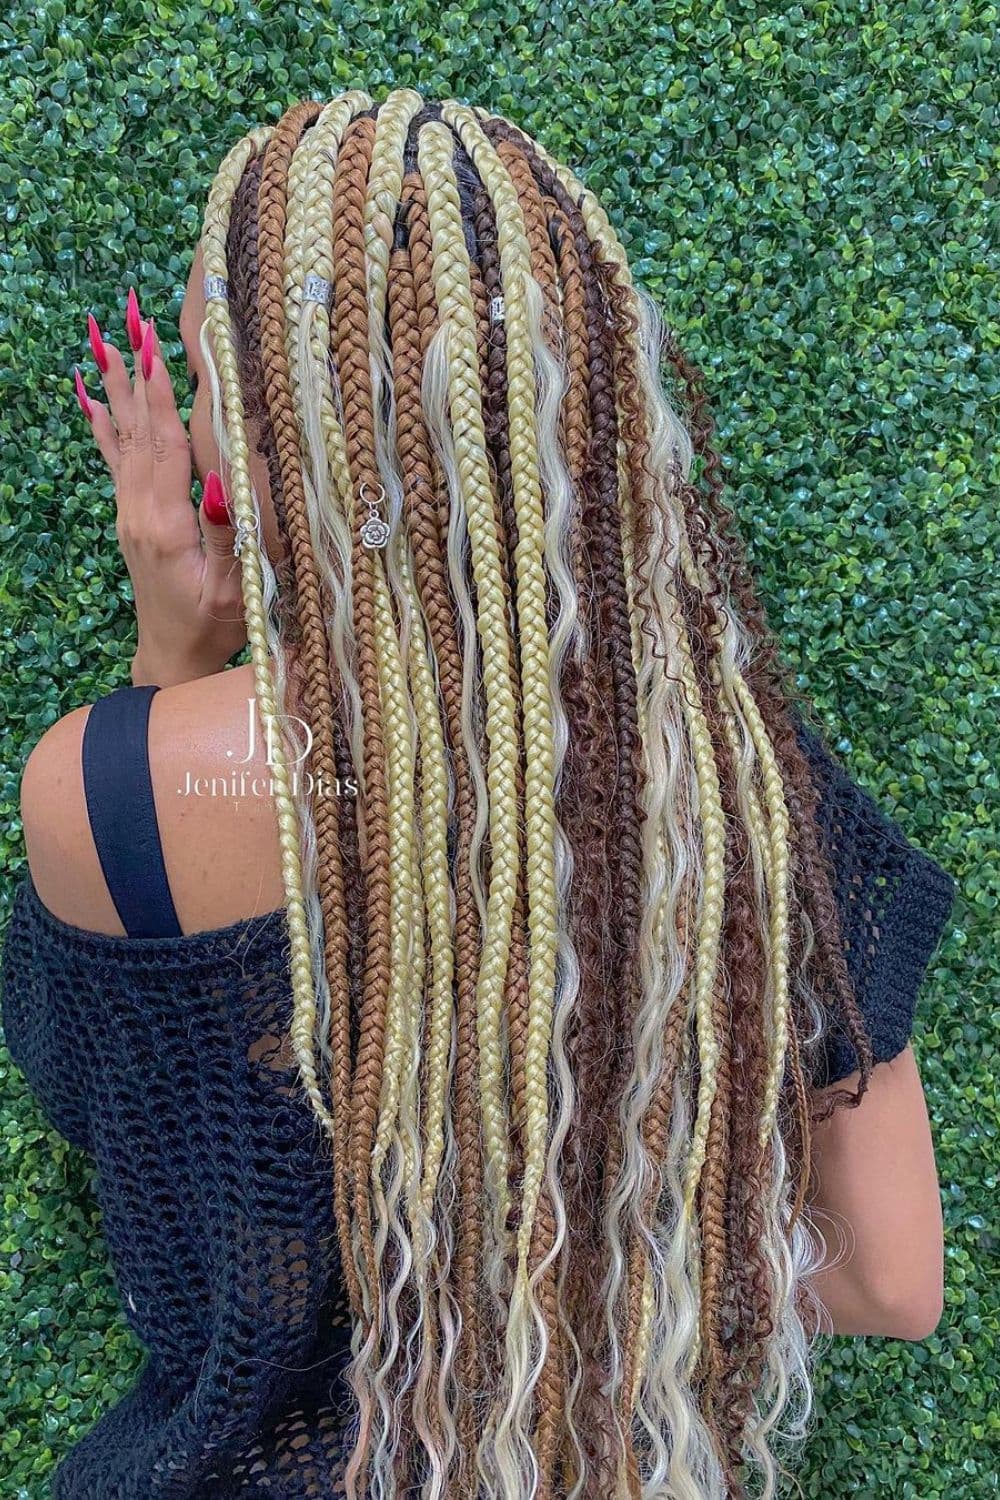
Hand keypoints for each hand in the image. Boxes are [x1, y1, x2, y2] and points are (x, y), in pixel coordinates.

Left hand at [73, 291, 247, 687]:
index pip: (164, 445)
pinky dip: (103, 420)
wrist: (172, 657)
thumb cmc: (214, 627)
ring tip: (102, 335)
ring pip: (122, 436)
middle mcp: (139, 510)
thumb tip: (221, 482)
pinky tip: (90, 392)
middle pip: (137, 428)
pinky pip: (113, 457)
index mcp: (166, 523)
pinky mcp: (129, 517)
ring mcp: (129, 512)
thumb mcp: (233, 589)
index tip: (155, 345)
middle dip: (132, 369)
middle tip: (125, 316)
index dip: (161, 394)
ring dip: (115, 383)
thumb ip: (227, 535)